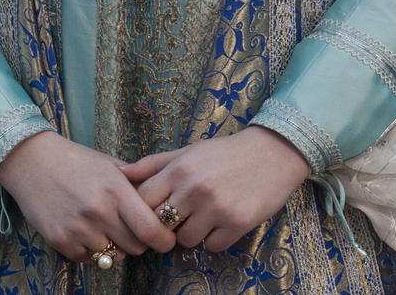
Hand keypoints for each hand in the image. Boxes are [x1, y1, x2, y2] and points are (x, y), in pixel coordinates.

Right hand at [0, 130, 175, 260]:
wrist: (32, 162)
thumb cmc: (76, 161)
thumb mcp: (111, 164)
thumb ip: (137, 184)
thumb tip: (164, 203)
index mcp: (115, 190)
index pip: (150, 230)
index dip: (164, 240)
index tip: (166, 239)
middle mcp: (98, 212)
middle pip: (135, 247)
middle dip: (140, 242)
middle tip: (134, 230)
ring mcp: (77, 230)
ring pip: (113, 256)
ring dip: (115, 247)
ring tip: (107, 227)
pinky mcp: (60, 242)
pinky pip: (89, 260)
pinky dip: (93, 251)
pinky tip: (87, 231)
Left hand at [124, 127, 312, 255]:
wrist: (274, 153)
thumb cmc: (227, 152)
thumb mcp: (189, 150)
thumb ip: (154, 164)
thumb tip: (121, 173)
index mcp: (180, 169)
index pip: (143, 202)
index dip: (145, 211)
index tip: (156, 210)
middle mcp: (195, 188)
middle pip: (162, 225)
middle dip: (169, 224)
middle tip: (184, 214)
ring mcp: (216, 207)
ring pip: (186, 240)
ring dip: (194, 233)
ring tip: (207, 215)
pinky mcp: (237, 223)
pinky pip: (213, 246)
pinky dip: (217, 238)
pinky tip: (225, 220)